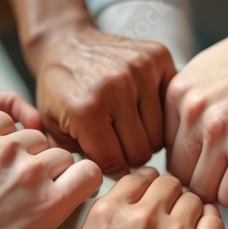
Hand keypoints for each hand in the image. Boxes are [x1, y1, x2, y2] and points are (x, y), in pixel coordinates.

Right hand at [0, 111, 101, 228]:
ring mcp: (27, 173)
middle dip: (32, 162)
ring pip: (61, 156)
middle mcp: (2, 148)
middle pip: (36, 140)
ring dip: (55, 175)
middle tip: (22, 192)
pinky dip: (85, 181)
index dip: (10, 146)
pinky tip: (75, 194)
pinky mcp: (49, 202)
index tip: (9, 166)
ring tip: (38, 202)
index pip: (7, 123)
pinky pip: (87, 175)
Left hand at [27, 21, 175, 176]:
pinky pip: (172, 105)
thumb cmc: (60, 90)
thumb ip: (82, 161)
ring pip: (161, 132)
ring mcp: (140, 68)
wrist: (66, 42)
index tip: (108, 162)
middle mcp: (116, 86)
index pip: (116, 162)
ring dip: (146, 135)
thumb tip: (118, 186)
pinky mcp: (158, 56)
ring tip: (129, 127)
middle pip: (142, 150)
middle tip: (118, 143)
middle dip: (129, 154)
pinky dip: (160, 112)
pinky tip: (142, 108)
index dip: (111, 168)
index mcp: (87, 109)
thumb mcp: (55, 130)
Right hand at [164, 12, 227, 207]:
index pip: (227, 199)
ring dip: (194, 164)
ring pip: (178, 164)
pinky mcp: (177, 89)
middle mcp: (218, 129)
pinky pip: (166, 135)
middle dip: (213, 183)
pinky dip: (180, 138)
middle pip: (198, 186)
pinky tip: (201, 129)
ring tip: (213, 151)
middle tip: (226, 168)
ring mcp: (193, 107)